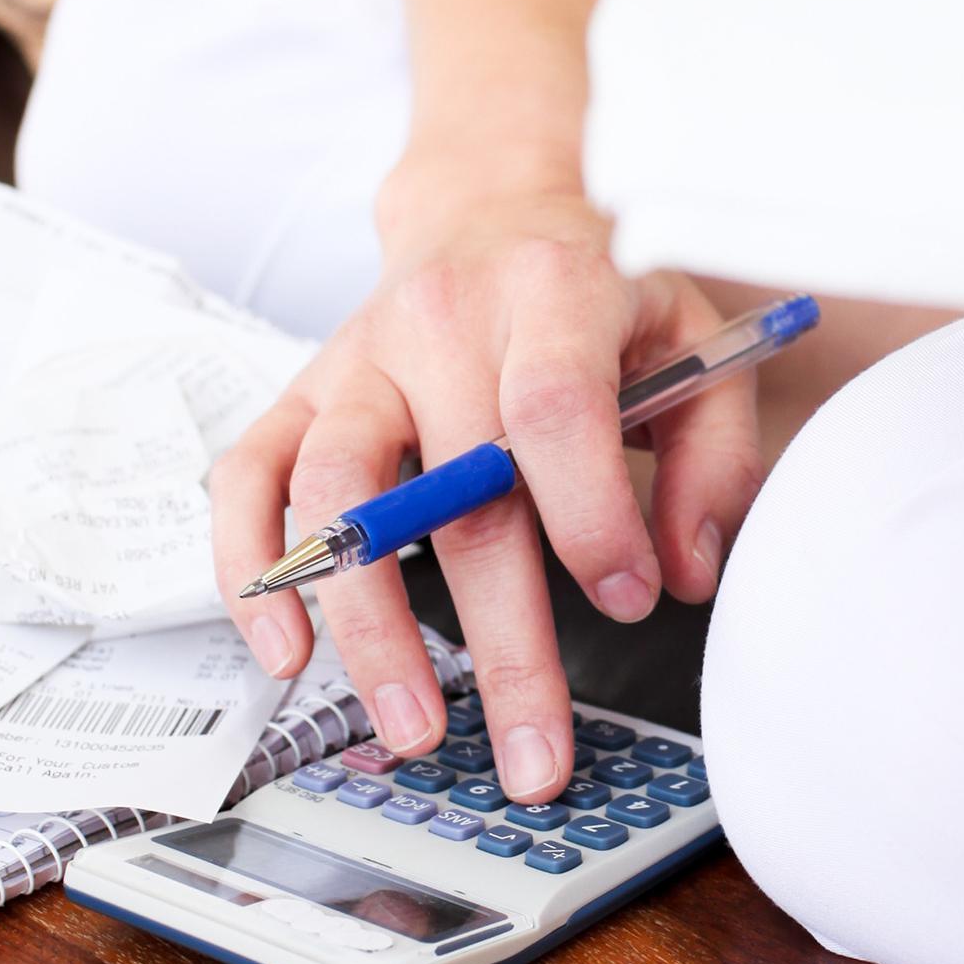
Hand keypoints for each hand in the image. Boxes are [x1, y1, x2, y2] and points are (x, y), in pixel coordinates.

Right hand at [209, 167, 760, 800]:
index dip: (590, 516)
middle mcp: (441, 322)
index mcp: (550, 293)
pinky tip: (287, 651)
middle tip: (532, 756)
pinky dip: (253, 569)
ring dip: (370, 628)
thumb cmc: (594, 290)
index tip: (629, 600)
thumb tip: (681, 573)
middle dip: (502, 644)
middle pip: (458, 493)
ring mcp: (357, 361)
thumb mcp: (696, 340)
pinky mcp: (299, 394)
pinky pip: (248, 480)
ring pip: (338, 497)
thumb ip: (715, 455)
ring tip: (413, 727)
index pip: (554, 410)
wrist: (493, 208)